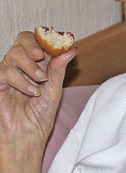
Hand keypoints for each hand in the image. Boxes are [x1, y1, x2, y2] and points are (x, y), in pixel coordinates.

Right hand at [0, 31, 75, 148]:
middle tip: (42, 56)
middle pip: (22, 40)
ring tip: (41, 82)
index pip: (38, 39)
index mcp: (38, 63)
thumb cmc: (41, 114)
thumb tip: (72, 49)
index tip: (57, 42)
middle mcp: (22, 65)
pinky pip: (5, 72)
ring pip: (13, 54)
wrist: (28, 135)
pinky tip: (32, 92)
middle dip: (33, 45)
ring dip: (30, 67)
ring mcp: (9, 74)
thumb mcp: (55, 88)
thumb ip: (59, 68)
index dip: (46, 37)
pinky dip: (21, 81)